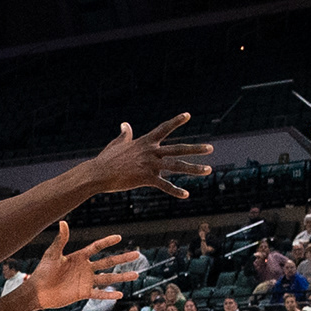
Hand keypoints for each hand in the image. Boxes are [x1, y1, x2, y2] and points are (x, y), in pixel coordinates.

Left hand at [35, 224, 148, 308]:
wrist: (37, 291)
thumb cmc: (42, 271)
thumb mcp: (52, 254)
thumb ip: (60, 240)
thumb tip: (64, 223)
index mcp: (79, 257)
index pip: (96, 248)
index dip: (107, 242)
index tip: (119, 237)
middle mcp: (85, 268)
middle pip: (108, 262)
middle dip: (122, 259)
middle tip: (137, 254)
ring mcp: (85, 281)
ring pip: (108, 278)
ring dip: (122, 277)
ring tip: (136, 275)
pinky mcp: (83, 293)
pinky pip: (99, 293)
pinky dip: (109, 295)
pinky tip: (120, 295)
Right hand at [86, 115, 208, 198]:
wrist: (99, 173)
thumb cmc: (107, 159)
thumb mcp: (117, 143)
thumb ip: (125, 134)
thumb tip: (125, 124)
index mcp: (145, 142)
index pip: (164, 128)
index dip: (176, 121)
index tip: (188, 115)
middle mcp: (151, 151)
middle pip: (178, 148)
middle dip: (195, 148)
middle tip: (210, 148)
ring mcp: (150, 164)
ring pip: (177, 165)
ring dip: (194, 168)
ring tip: (208, 170)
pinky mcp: (146, 178)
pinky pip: (164, 185)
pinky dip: (175, 190)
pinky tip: (186, 194)